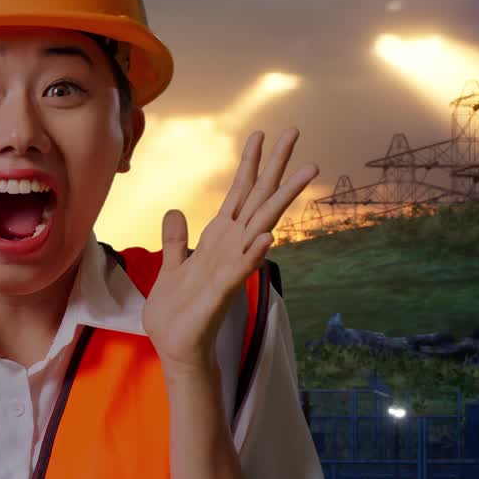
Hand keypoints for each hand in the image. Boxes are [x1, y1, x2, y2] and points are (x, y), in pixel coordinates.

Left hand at [141, 128, 317, 377]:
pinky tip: (268, 236)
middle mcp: (231, 247)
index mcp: (218, 238)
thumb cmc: (178, 310)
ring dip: (282, 199)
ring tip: (307, 171)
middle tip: (295, 131)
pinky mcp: (221, 292)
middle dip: (276, 167)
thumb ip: (175, 239)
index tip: (260, 133)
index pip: (238, 193)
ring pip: (260, 226)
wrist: (176, 346)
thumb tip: (176, 211)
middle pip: (258, 199)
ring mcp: (231, 267)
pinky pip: (241, 268)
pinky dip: (254, 253)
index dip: (249, 164)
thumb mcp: (171, 265)